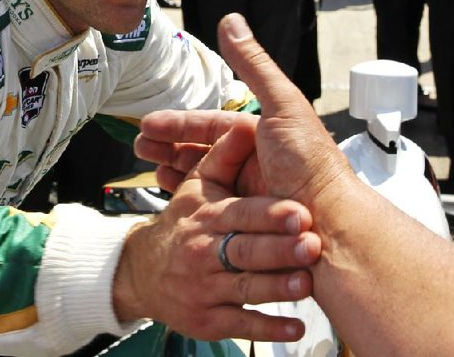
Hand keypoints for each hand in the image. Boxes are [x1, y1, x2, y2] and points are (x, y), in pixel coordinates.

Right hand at [117, 116, 321, 341]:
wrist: (142, 273)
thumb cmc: (180, 224)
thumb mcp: (196, 187)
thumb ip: (223, 156)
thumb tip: (246, 124)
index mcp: (207, 217)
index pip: (240, 213)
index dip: (269, 214)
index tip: (299, 212)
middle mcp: (204, 252)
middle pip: (245, 251)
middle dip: (278, 249)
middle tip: (311, 246)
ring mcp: (205, 289)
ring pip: (244, 289)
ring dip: (277, 288)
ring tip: (306, 284)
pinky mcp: (208, 320)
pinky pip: (241, 325)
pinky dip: (268, 328)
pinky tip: (294, 328)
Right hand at [136, 13, 352, 206]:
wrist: (331, 223)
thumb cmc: (310, 162)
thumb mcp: (282, 105)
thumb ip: (254, 65)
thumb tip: (230, 20)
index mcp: (260, 134)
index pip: (209, 124)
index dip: (177, 123)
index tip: (147, 124)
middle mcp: (252, 161)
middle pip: (199, 149)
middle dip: (166, 145)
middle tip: (138, 147)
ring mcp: (247, 191)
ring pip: (198, 175)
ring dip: (171, 168)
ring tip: (147, 167)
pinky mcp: (245, 220)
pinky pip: (206, 204)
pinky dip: (184, 196)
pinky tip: (167, 191)